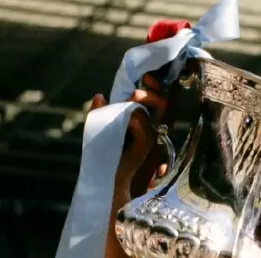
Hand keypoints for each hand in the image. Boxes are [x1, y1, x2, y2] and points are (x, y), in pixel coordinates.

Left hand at [99, 78, 168, 192]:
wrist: (103, 176)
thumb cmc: (103, 153)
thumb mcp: (99, 128)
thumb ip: (99, 112)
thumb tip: (100, 95)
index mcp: (142, 121)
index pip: (155, 101)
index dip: (153, 88)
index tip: (146, 78)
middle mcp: (150, 129)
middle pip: (161, 105)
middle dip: (151, 94)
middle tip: (136, 91)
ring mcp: (150, 139)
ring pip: (149, 116)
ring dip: (139, 105)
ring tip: (130, 100)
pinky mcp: (145, 149)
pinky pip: (144, 132)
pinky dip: (136, 123)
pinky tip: (129, 119)